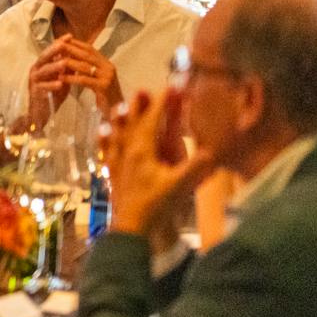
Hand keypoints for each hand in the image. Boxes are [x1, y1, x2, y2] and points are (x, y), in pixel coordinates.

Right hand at [26, 46, 72, 123]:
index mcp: (42, 65)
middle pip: (44, 57)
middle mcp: (36, 70)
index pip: (50, 51)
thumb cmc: (52, 94)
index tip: (70, 36)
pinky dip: (52, 85)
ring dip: (54, 66)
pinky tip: (60, 83)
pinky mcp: (36, 92)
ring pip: (43, 71)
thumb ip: (66, 68)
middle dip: (54, 50)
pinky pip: (44, 87)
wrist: (40, 113)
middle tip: (64, 44)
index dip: (59, 43)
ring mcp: (34, 81)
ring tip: (64, 63)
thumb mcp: (61, 78)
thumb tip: (77, 55)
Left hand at [54, 36, 123, 110]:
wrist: (117, 112)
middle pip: (86, 54)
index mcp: (106, 63)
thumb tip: (69, 57)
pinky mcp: (104, 87)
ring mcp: (107, 77)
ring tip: (55, 61)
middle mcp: (108, 67)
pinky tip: (61, 78)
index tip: (61, 40)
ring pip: (85, 66)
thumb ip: (87, 68)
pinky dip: (71, 78)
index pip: (89, 48)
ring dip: (68, 63)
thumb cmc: (105, 95)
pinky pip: (84, 80)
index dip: (75, 43)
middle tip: (55, 46)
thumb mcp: (97, 78)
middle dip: (70, 49)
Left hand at [102, 89, 216, 236]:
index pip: (153, 120)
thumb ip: (197, 168)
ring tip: (120, 106)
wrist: (131, 230)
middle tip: (143, 90)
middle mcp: (127, 151)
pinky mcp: (113, 174)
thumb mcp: (180, 187)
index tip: (171, 86)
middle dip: (140, 106)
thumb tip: (213, 151)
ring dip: (121, 119)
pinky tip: (102, 133)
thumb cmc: (156, 206)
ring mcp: (117, 162)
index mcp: (143, 150)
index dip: (163, 102)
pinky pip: (107, 151)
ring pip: (118, 134)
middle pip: (133, 122)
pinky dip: (105, 139)